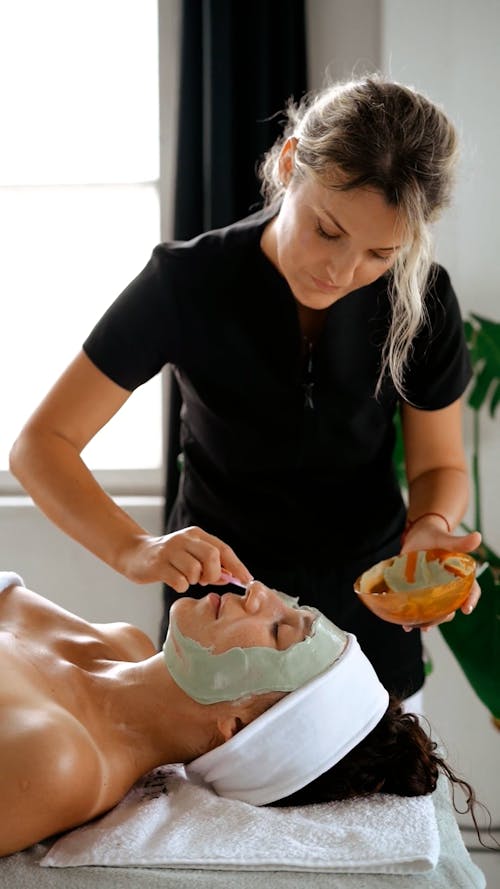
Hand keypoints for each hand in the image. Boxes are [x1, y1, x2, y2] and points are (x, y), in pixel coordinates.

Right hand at [120, 526, 252, 592]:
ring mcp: (170, 550)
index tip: (247, 581)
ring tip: (186, 578)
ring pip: (195, 570)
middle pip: (211, 556)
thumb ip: (211, 565)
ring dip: (194, 580)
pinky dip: (181, 586)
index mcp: (196, 535)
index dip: (237, 566)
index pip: (223, 549)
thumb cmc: (169, 558)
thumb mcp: (191, 555)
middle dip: (213, 574)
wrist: (135, 553)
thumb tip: (232, 577)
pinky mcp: (158, 564)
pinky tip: (174, 581)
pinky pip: (179, 581)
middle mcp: (184, 539)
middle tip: (206, 581)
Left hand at [401, 519, 481, 631]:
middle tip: (440, 619)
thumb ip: (459, 542)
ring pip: (435, 610)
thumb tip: (478, 537)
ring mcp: (431, 590)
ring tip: (423, 627)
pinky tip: (406, 626)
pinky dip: (412, 618)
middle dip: (447, 616)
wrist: (416, 535)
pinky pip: (417, 607)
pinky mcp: (417, 591)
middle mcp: (447, 586)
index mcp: (459, 576)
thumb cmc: (435, 535)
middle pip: (451, 605)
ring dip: (430, 621)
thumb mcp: (445, 538)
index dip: (471, 600)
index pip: (470, 590)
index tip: (467, 609)